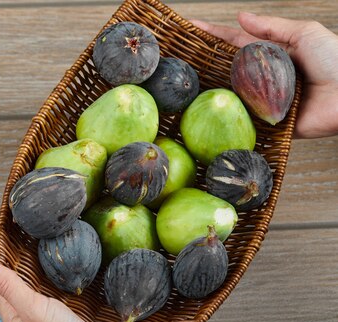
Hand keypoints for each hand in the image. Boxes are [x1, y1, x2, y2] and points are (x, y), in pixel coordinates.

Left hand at [0, 213, 138, 321]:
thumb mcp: (32, 309)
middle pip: (7, 275)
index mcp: (12, 316)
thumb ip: (8, 286)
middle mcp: (24, 316)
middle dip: (3, 247)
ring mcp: (45, 317)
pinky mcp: (66, 316)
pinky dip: (47, 270)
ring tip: (25, 233)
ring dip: (24, 256)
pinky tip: (55, 259)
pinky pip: (49, 287)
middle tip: (4, 220)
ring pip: (29, 280)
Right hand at [191, 12, 337, 138]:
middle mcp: (263, 79)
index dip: (213, 36)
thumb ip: (272, 27)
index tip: (191, 29)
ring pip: (232, 98)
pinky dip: (229, 122)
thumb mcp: (304, 34)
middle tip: (179, 61)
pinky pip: (245, 123)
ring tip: (184, 88)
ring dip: (211, 95)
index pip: (235, 43)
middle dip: (205, 66)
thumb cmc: (335, 60)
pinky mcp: (269, 124)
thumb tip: (241, 17)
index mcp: (271, 55)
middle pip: (228, 71)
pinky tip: (207, 119)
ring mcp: (264, 102)